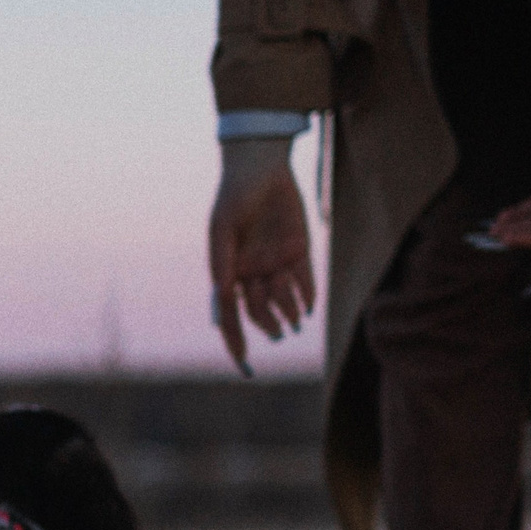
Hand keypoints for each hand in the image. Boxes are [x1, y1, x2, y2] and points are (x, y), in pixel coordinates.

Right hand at [208, 137, 315, 374]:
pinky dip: (306, 296)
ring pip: (282, 298)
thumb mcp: (223, 226)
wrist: (261, 167)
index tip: (243, 362)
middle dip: (268, 326)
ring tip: (295, 320)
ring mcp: (276, 262)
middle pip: (258, 309)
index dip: (235, 339)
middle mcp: (252, 271)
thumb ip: (222, 259)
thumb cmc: (234, 195)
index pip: (230, 313)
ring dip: (288, 312)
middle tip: (280, 335)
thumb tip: (223, 293)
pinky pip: (304, 280)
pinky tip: (308, 308)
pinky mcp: (299, 250)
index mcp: (229, 270)